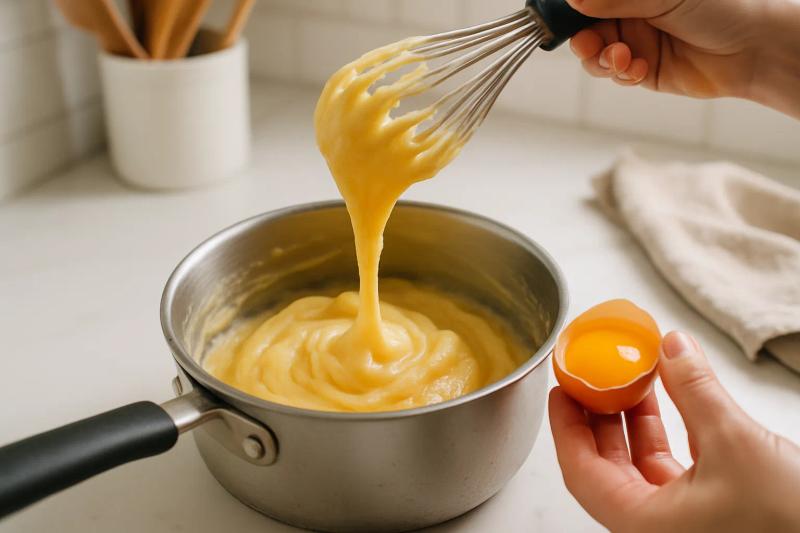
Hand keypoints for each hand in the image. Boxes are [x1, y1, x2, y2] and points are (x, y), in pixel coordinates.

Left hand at [549, 331, 799, 531]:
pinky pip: (673, 466)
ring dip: (635, 418)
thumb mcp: (734, 442)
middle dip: (598, 415)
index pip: (580, 472)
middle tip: (591, 375)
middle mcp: (657, 526)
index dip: (565, 427)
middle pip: (606, 465)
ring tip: (631, 375)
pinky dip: (668, 430)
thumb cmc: (788, 521)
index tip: (561, 390)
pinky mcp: (713, 511)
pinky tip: (672, 396)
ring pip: (641, 464)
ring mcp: (684, 520)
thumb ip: (696, 390)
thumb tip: (672, 346)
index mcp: (644, 524)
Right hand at [565, 0, 799, 117]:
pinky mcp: (640, 71)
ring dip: (599, 59)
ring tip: (620, 57)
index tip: (562, 16)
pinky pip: (614, 74)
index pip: (590, 0)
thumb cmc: (718, 7)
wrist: (751, 47)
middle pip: (584, 26)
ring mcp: (633, 42)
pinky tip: (635, 67)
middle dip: (581, 37)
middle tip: (586, 42)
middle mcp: (630, 13)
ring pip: (594, 54)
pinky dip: (619, 73)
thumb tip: (574, 0)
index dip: (572, 9)